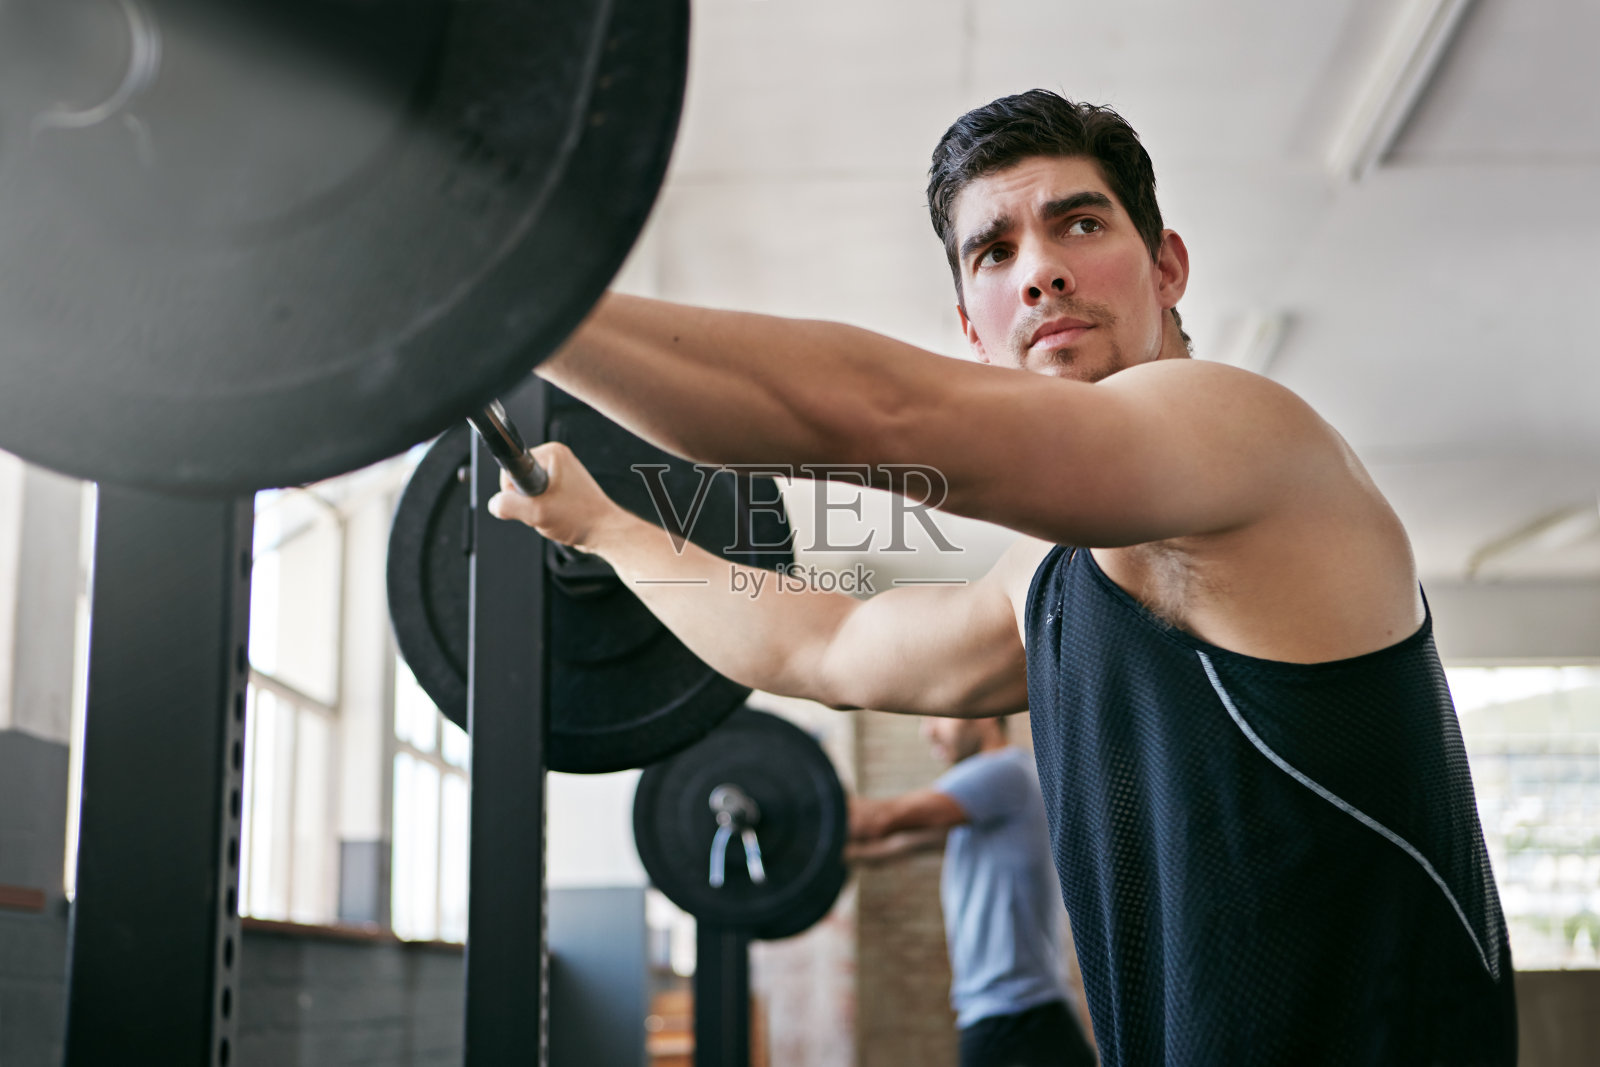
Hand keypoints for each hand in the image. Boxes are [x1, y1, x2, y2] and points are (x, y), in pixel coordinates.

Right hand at [486, 442, 625, 551]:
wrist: (604, 532)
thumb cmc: (582, 518)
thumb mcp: (536, 512)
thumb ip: (508, 506)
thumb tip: (495, 503)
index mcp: (552, 453)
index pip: (512, 468)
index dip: (514, 491)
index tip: (531, 501)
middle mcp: (558, 459)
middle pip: (519, 480)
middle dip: (527, 501)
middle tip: (545, 510)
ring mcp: (562, 473)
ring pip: (529, 492)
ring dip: (536, 507)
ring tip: (554, 513)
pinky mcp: (563, 486)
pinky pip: (540, 497)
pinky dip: (544, 510)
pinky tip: (556, 515)